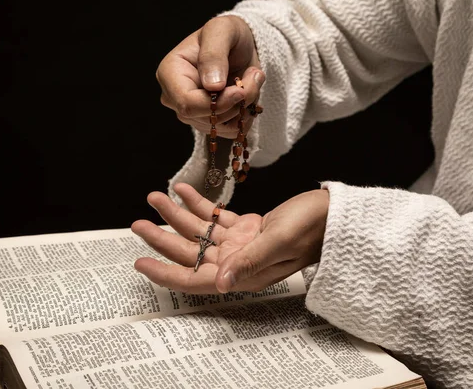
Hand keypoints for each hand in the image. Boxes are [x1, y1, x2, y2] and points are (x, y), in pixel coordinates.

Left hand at [131, 183, 328, 293]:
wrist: (333, 213)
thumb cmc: (313, 227)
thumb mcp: (281, 241)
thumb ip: (249, 261)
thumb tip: (220, 282)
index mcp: (244, 273)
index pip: (196, 280)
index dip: (166, 273)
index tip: (140, 262)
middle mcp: (238, 263)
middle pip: (191, 253)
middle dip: (163, 238)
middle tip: (138, 223)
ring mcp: (242, 245)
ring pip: (200, 232)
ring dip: (177, 215)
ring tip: (156, 196)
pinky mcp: (247, 228)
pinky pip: (216, 218)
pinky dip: (199, 204)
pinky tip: (183, 190)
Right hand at [155, 15, 265, 138]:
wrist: (239, 45)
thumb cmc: (226, 33)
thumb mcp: (221, 31)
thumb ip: (213, 54)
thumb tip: (211, 86)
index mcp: (170, 73)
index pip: (186, 103)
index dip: (217, 103)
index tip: (240, 90)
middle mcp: (175, 97)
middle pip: (205, 118)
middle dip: (236, 102)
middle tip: (254, 76)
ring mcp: (191, 113)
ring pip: (221, 126)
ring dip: (245, 106)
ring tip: (252, 79)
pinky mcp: (209, 122)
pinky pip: (230, 131)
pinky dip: (245, 115)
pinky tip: (249, 95)